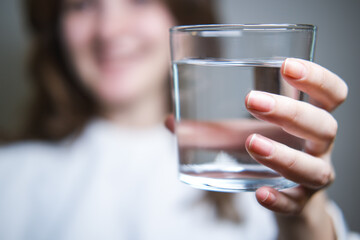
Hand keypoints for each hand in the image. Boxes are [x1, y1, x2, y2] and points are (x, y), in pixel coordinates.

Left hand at [165, 58, 347, 238]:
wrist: (289, 198)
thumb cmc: (269, 154)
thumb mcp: (242, 137)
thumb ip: (210, 129)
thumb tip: (170, 121)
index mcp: (308, 121)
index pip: (331, 94)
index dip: (317, 78)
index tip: (287, 65)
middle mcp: (318, 147)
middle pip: (323, 126)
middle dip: (291, 112)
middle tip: (251, 100)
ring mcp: (313, 176)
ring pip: (315, 167)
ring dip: (285, 156)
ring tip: (252, 143)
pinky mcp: (301, 203)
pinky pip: (297, 203)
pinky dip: (280, 200)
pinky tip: (261, 194)